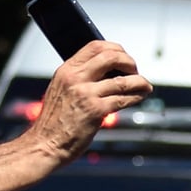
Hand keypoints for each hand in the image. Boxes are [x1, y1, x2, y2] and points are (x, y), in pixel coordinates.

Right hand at [26, 40, 152, 164]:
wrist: (45, 144)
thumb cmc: (54, 122)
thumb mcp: (61, 90)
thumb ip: (80, 79)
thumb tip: (107, 73)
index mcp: (66, 70)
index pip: (95, 46)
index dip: (115, 49)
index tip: (124, 57)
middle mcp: (75, 78)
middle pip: (111, 57)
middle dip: (129, 62)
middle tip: (135, 71)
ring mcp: (86, 94)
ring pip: (122, 80)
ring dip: (139, 81)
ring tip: (145, 86)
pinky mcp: (96, 110)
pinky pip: (123, 99)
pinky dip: (136, 96)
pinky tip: (140, 96)